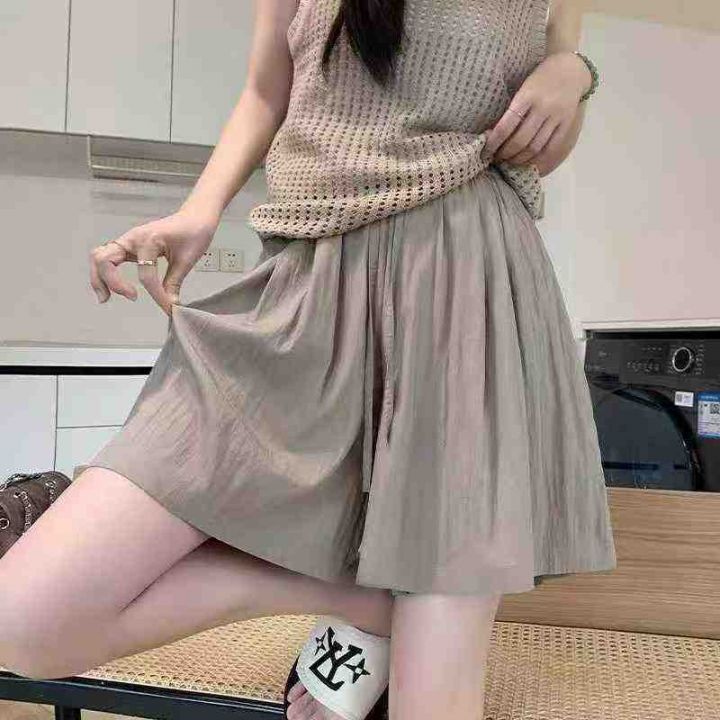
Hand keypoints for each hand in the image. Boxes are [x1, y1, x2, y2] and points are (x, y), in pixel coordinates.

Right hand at [89, 208, 218, 316]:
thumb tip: (170, 305)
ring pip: (100, 257)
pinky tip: (110, 288)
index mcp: (149, 240)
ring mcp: (128, 241)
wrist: (195, 217)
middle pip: (106, 260)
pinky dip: (103, 272)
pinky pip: (107, 257)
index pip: (145, 275)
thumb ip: (174, 283)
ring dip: (99, 278)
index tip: (168, 307)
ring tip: (105, 297)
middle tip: (132, 297)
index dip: (156, 295)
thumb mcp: (186, 260)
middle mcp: (133, 238)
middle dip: (112, 282)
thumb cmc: (193, 232)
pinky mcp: (128, 246)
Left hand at [480, 51, 591, 167]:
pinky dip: (538, 160)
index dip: (494, 143)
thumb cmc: (540, 78)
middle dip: (505, 154)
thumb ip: (512, 110)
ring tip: (509, 162)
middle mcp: (542, 107)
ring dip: (519, 159)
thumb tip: (494, 136)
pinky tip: (528, 163)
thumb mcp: (523, 88)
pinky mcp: (567, 124)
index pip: (506, 126)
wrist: (571, 69)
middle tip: (497, 159)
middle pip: (520, 141)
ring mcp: (556, 117)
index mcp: (527, 96)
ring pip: (535, 148)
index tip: (485, 152)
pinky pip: (551, 148)